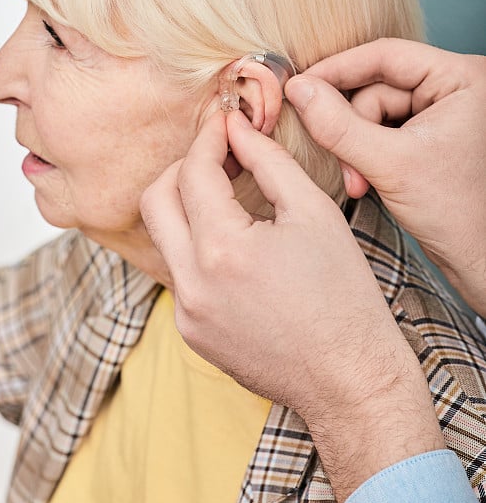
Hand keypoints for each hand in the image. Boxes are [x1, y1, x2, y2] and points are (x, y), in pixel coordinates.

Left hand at [140, 110, 443, 502]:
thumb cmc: (343, 295)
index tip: (226, 125)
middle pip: (154, 201)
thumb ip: (268, 162)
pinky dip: (197, 248)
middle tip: (218, 159)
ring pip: (162, 238)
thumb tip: (237, 130)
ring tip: (227, 199)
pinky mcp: (190, 333)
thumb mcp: (313, 213)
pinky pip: (178, 274)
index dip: (209, 139)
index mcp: (223, 249)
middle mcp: (192, 283)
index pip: (193, 172)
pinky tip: (234, 248)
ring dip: (186, 209)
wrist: (348, 377)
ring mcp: (186, 313)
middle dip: (181, 169)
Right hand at [285, 40, 485, 310]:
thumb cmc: (452, 214)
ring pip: (372, 110)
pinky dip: (365, 152)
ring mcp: (442, 109)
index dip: (337, 70)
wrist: (474, 256)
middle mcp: (456, 86)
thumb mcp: (388, 165)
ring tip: (358, 182)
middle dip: (351, 127)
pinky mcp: (428, 131)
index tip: (299, 87)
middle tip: (340, 161)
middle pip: (376, 85)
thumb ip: (337, 125)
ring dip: (355, 146)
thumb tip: (297, 88)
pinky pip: (380, 127)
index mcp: (464, 78)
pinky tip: (365, 178)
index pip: (386, 55)